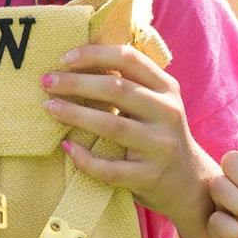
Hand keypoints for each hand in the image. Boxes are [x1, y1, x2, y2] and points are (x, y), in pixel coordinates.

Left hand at [43, 44, 212, 227]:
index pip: (129, 59)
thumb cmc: (158, 134)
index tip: (64, 59)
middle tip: (47, 82)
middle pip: (117, 89)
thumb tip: (77, 61)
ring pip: (111, 126)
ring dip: (75, 114)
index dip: (94, 54)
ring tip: (49, 108)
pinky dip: (85, 159)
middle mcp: (167, 113)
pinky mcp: (150, 177)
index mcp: (166, 88)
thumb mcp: (155, 103)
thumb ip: (129, 83)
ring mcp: (160, 146)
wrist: (189, 183)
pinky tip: (67, 148)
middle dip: (76, 83)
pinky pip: (110, 169)